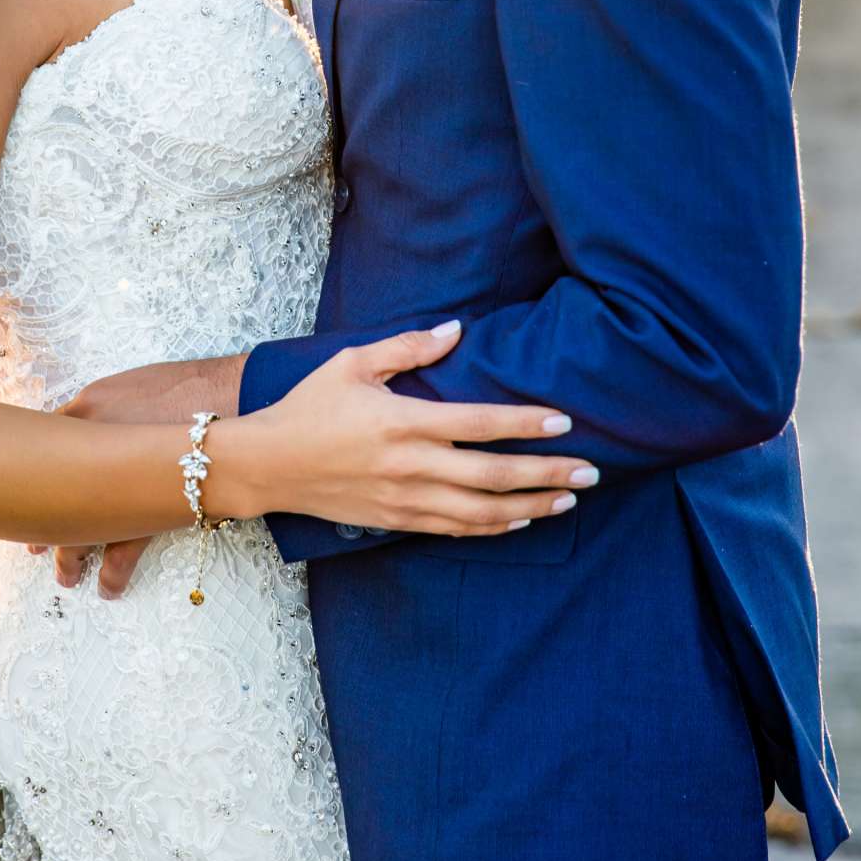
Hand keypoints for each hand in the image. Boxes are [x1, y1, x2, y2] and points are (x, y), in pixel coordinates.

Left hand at [33, 355, 247, 596]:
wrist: (239, 397)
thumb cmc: (188, 386)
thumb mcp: (131, 383)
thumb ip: (100, 409)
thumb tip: (83, 430)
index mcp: (87, 410)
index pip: (42, 447)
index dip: (31, 474)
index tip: (24, 492)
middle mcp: (94, 445)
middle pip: (51, 492)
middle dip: (40, 522)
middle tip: (33, 547)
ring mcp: (122, 480)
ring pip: (79, 529)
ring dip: (68, 556)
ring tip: (66, 576)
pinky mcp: (152, 507)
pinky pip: (124, 550)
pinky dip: (114, 572)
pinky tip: (108, 589)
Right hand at [208, 321, 595, 536]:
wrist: (267, 465)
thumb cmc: (309, 406)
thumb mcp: (352, 363)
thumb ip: (407, 348)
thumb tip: (456, 330)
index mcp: (403, 422)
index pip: (479, 424)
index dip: (525, 424)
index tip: (565, 422)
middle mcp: (410, 465)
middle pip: (493, 475)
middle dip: (547, 473)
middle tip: (592, 472)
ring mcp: (404, 499)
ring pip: (481, 511)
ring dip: (531, 506)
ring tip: (569, 499)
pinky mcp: (396, 520)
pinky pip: (455, 529)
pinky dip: (493, 527)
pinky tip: (521, 520)